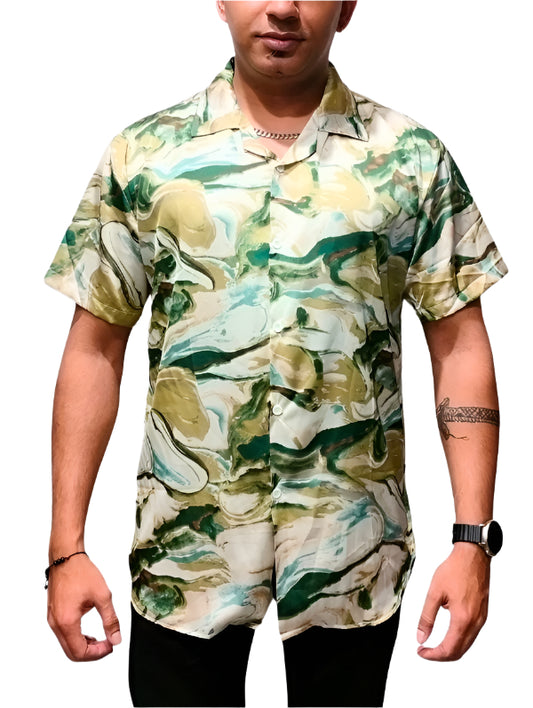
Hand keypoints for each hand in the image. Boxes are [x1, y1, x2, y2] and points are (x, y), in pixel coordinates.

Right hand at [47, 553, 120, 660]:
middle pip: (72, 652)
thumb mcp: (102, 596)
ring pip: (67, 645)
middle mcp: (56, 624)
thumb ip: (110, 620)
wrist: (66, 557)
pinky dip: (76, 638)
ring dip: (84, 646)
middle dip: (91, 653)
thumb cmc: (81, 572)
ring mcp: (53, 620)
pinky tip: (89, 632)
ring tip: (101, 639)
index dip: (98, 654)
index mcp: (67, 621)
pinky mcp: (53, 614)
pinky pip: (64, 635)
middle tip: (107, 645)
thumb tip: (116, 638)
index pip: (80, 652)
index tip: (111, 645)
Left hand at [417, 543, 490, 660]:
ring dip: (450, 649)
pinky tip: (448, 634)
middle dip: (441, 655)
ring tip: (434, 645)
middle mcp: (475, 622)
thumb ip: (426, 617)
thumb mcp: (434, 592)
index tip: (421, 651)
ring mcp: (481, 619)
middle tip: (425, 651)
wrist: (473, 556)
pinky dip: (459, 640)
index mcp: (463, 618)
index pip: (449, 649)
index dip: (433, 655)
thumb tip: (421, 637)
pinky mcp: (483, 613)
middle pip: (459, 652)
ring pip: (467, 645)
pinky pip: (472, 635)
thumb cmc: (455, 569)